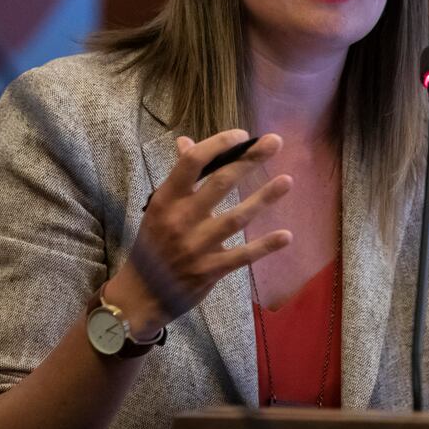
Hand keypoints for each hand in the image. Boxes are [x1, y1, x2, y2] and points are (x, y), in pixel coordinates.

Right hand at [105, 130, 292, 336]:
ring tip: (288, 181)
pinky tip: (286, 236)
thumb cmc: (153, 243)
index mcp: (166, 199)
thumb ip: (178, 176)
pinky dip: (265, 246)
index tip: (241, 134)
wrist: (141, 293)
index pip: (193, 163)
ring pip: (237, 218)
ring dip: (264, 198)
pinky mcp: (210, 270)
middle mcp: (181, 220)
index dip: (218, 144)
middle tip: (275, 142)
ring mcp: (196, 247)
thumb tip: (187, 142)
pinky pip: (243, 256)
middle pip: (220, 183)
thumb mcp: (159, 207)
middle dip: (249, 159)